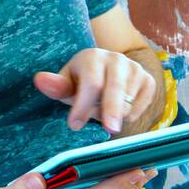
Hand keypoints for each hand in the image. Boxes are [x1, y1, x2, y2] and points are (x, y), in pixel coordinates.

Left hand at [34, 47, 156, 133]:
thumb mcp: (66, 84)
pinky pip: (141, 106)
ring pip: (128, 102)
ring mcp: (136, 69)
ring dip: (113, 115)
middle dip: (111, 111)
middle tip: (109, 130)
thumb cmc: (80, 81)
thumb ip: (55, 86)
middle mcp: (117, 59)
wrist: (105, 70)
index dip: (83, 106)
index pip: (91, 84)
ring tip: (101, 110)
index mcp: (93, 57)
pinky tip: (118, 110)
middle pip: (116, 90)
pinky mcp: (149, 81)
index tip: (74, 125)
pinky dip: (129, 115)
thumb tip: (40, 79)